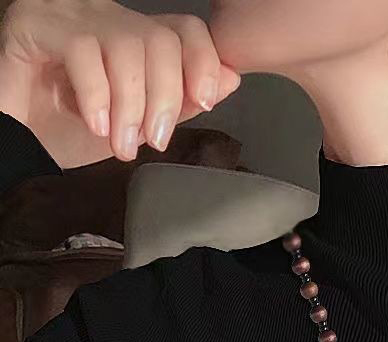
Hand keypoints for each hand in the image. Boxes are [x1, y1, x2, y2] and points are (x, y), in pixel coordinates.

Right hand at [0, 0, 241, 167]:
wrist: (20, 144)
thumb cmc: (72, 133)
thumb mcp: (140, 123)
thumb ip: (182, 101)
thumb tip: (230, 79)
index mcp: (132, 37)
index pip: (184, 28)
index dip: (204, 62)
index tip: (206, 102)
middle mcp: (103, 16)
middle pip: (160, 38)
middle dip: (167, 97)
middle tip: (154, 140)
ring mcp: (68, 15)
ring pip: (127, 44)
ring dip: (132, 105)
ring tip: (122, 143)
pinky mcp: (33, 23)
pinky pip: (83, 50)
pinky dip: (97, 96)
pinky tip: (94, 124)